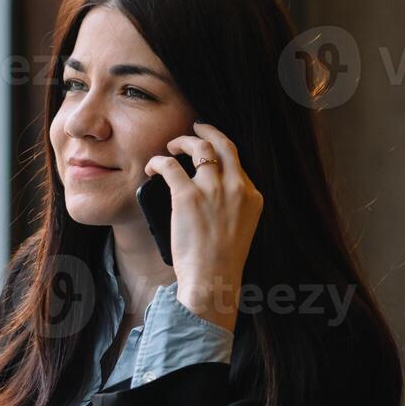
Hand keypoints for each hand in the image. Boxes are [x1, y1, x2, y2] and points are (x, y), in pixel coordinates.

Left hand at [145, 122, 263, 332]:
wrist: (213, 279)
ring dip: (182, 141)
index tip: (209, 147)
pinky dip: (158, 161)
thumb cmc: (221, 262)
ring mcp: (213, 189)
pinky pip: (170, 166)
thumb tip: (211, 196)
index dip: (221, 150)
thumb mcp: (240, 228)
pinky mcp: (188, 195)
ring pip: (198, 146)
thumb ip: (232, 207)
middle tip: (196, 126)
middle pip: (224, 144)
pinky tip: (152, 166)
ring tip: (171, 145)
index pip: (237, 162)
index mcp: (252, 196)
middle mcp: (237, 187)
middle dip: (208, 129)